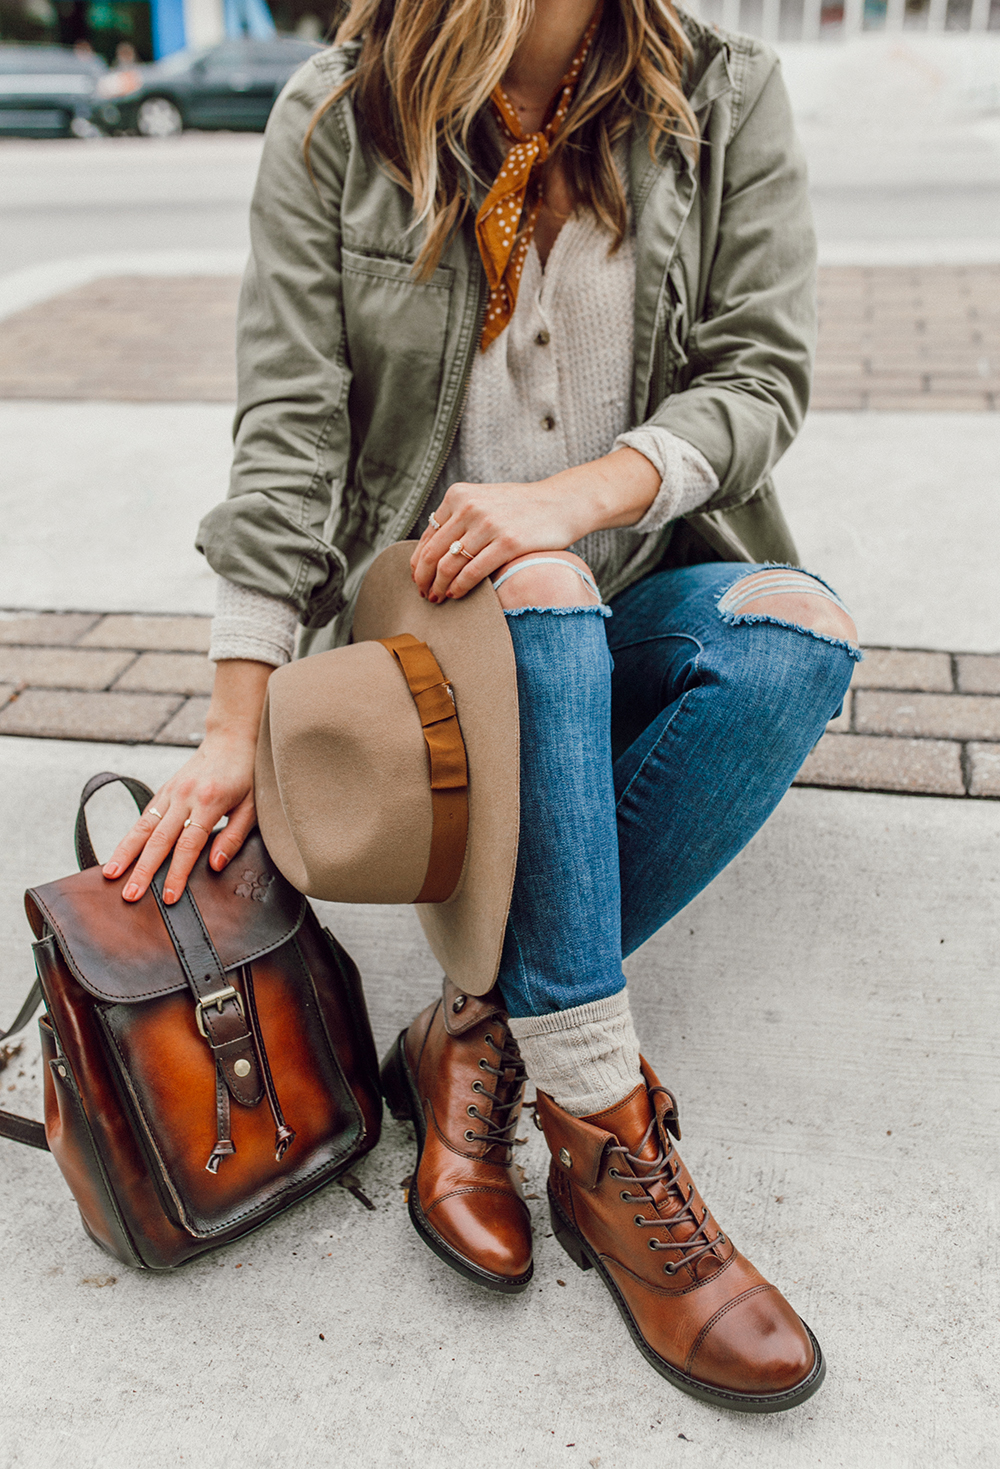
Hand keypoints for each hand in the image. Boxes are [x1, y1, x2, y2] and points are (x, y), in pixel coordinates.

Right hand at [102, 659, 272, 904]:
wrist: (232, 738)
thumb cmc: (247, 775)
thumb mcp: (252, 806)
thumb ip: (233, 836)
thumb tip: (215, 866)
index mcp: (209, 801)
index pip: (189, 845)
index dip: (177, 872)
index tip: (168, 896)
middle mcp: (184, 796)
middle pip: (158, 839)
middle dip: (142, 870)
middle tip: (129, 895)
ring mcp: (171, 792)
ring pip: (143, 827)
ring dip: (125, 853)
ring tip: (110, 875)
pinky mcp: (164, 790)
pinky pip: (144, 817)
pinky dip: (130, 837)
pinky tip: (120, 854)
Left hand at [409, 449, 660, 600]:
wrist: (562, 502)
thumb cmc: (521, 508)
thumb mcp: (484, 502)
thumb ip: (459, 519)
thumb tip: (432, 552)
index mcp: (458, 496)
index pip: (427, 536)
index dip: (418, 563)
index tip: (418, 580)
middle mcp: (469, 507)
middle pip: (432, 553)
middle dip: (424, 579)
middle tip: (424, 595)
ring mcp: (488, 524)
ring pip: (449, 565)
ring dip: (439, 587)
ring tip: (438, 599)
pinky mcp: (507, 542)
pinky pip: (472, 572)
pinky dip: (460, 587)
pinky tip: (456, 595)